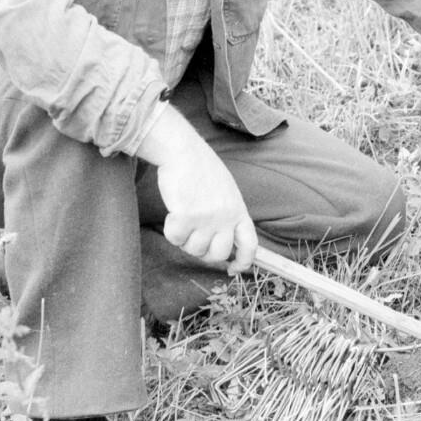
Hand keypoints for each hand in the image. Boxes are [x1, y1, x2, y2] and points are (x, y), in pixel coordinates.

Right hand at [137, 106, 257, 271]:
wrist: (183, 151)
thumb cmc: (201, 168)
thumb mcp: (226, 191)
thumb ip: (228, 214)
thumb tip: (223, 243)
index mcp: (238, 210)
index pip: (249, 245)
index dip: (243, 262)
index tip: (233, 269)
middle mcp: (226, 217)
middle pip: (217, 254)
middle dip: (203, 252)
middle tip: (193, 238)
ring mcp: (207, 218)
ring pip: (194, 249)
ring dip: (184, 240)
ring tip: (182, 218)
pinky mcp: (187, 216)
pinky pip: (176, 239)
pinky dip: (171, 230)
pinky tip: (173, 213)